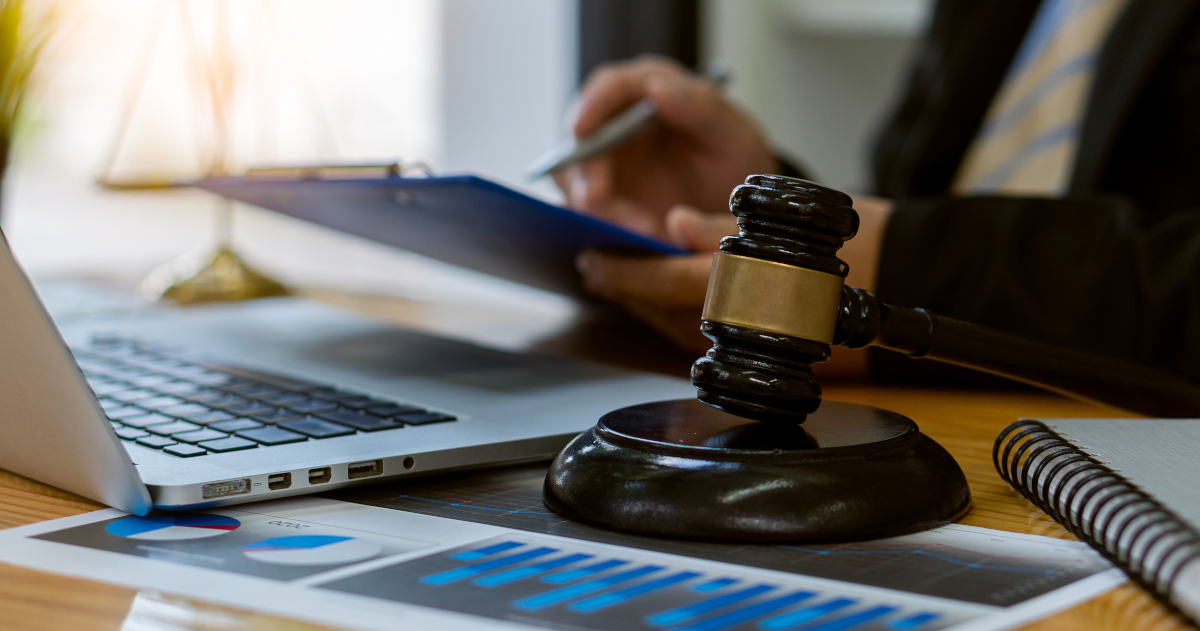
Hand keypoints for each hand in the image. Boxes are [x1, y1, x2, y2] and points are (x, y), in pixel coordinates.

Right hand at [556, 55, 776, 239]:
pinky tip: (640, 239)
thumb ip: (701, 106)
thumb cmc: (734, 159)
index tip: (580, 130)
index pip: (609, 87)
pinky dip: (609, 228)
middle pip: (583, 140)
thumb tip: (657, 86)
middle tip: (597, 200)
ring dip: (600, 208)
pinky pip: (593, 214)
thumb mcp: (730, 133)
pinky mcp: (605, 201)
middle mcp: (618, 124)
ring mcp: (608, 165)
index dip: (589, 106)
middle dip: (586, 172)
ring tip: (641, 229)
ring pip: (580, 183)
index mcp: (647, 90)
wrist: (738, 207)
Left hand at [577, 195, 894, 378]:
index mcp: (757, 285)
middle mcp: (756, 325)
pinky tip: (665, 309)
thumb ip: (723, 227)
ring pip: (682, 334)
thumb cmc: (864, 238)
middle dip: (626, 292)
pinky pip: (710, 347)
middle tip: (597, 270)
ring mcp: (766, 348)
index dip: (623, 271)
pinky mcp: (775, 361)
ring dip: (648, 310)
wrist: (920, 276)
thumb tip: (672, 224)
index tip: (592, 260)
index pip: (668, 279)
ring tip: (623, 285)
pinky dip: (678, 326)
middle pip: (666, 313)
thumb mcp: (791, 218)